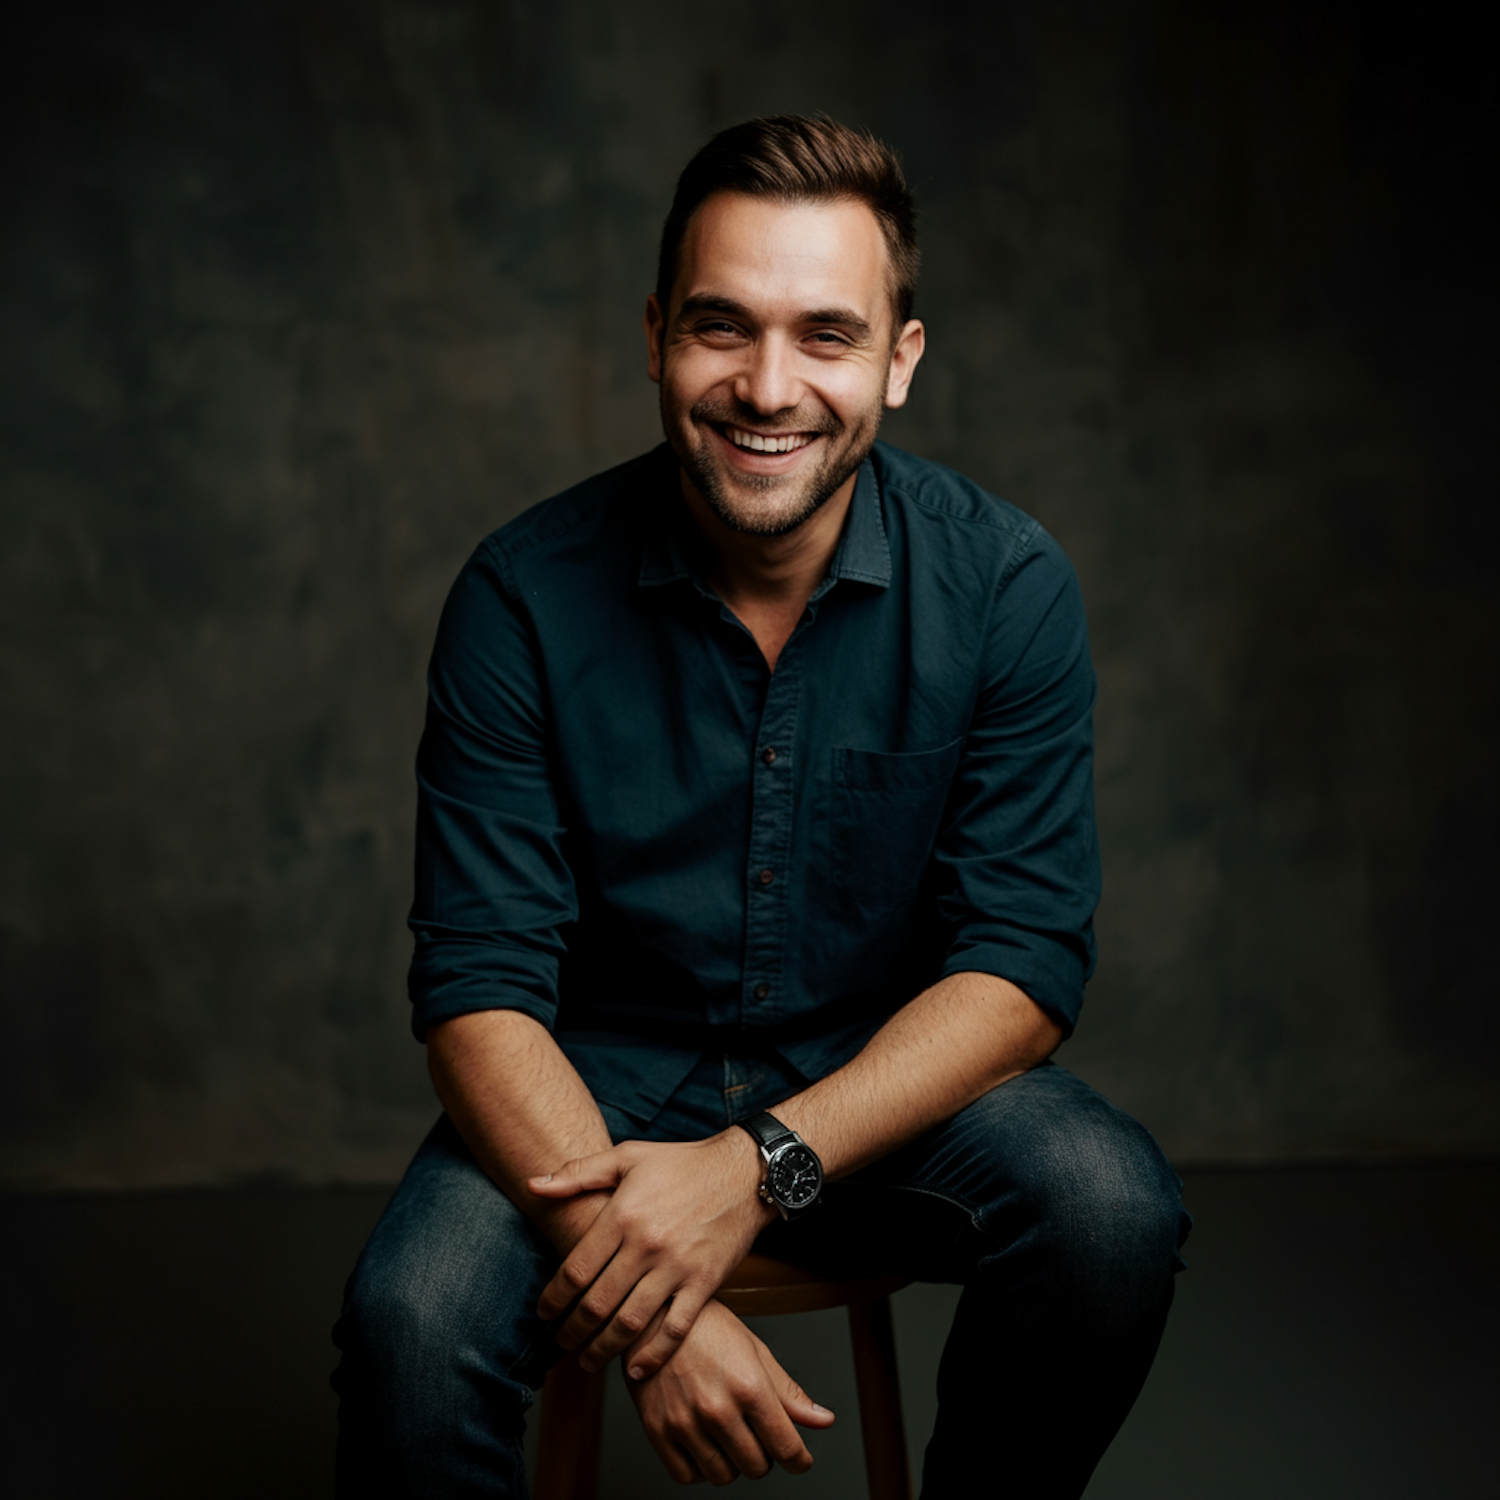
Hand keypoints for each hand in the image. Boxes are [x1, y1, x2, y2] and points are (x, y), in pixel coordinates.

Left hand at [529, 1132, 773, 1378]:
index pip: (574, 1271)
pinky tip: (636, 1369)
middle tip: (560, 1343)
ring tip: (587, 1360)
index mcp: (622, 1215)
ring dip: (603, 1349)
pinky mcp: (704, 1283)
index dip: (552, 1300)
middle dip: (571, 1331)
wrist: (745, 1173)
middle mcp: (646, 1245)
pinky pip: (674, 1329)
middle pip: (596, 1304)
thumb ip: (578, 1173)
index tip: (543, 1313)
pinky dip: (653, 1354)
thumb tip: (534, 1185)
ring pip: (629, 1322)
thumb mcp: (628, 1157)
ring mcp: (676, 1267)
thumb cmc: (683, 1162)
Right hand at [627, 1299, 834, 1484]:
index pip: (786, 1447)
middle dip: (764, 1456)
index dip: (799, 1460)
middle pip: (756, 1467)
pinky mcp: (658, 1431)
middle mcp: (717, 1408)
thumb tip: (824, 1421)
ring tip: (729, 1435)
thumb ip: (789, 1394)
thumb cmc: (708, 1328)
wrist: (655, 1315)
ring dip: (732, 1463)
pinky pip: (688, 1476)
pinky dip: (700, 1468)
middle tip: (756, 1434)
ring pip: (723, 1476)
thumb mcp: (756, 1352)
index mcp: (748, 1386)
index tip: (800, 1460)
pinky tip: (704, 1443)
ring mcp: (685, 1423)